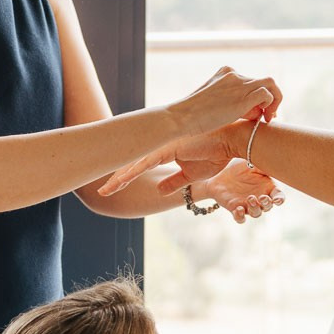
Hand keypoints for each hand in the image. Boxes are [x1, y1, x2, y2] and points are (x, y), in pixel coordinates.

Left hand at [99, 126, 239, 197]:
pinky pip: (146, 162)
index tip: (111, 188)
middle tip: (102, 192)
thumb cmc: (215, 154)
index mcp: (165, 152)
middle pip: (133, 163)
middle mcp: (160, 147)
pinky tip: (120, 179)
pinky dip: (132, 172)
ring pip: (135, 163)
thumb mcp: (192, 175)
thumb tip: (159, 192)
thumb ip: (174, 182)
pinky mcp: (168, 148)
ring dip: (120, 177)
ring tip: (106, 190)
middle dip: (116, 177)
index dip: (125, 177)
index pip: (140, 166)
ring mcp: (163, 146)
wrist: (231, 141)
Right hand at [173, 67, 280, 134]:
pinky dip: (270, 105)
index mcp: (225, 72)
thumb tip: (237, 110)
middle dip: (268, 99)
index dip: (257, 96)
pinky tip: (263, 119)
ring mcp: (239, 84)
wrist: (182, 118)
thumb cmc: (192, 116)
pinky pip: (268, 94)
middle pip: (262, 81)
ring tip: (268, 117)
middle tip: (266, 116)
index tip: (257, 111)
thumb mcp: (210, 101)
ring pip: (270, 84)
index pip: (250, 79)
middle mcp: (234, 74)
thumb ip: (225, 100)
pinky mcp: (243, 97)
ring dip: (274, 100)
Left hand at [203, 159, 285, 223]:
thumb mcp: (251, 162)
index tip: (277, 200)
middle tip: (262, 197)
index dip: (280, 200)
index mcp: (266, 187)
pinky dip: (240, 217)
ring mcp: (247, 205)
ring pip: (256, 213)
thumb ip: (263, 165)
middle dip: (267, 204)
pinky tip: (239, 209)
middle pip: (268, 207)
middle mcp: (259, 198)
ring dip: (255, 208)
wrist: (219, 172)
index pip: (278, 196)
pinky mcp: (235, 209)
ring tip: (250, 198)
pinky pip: (240, 218)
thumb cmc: (239, 167)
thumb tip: (273, 165)